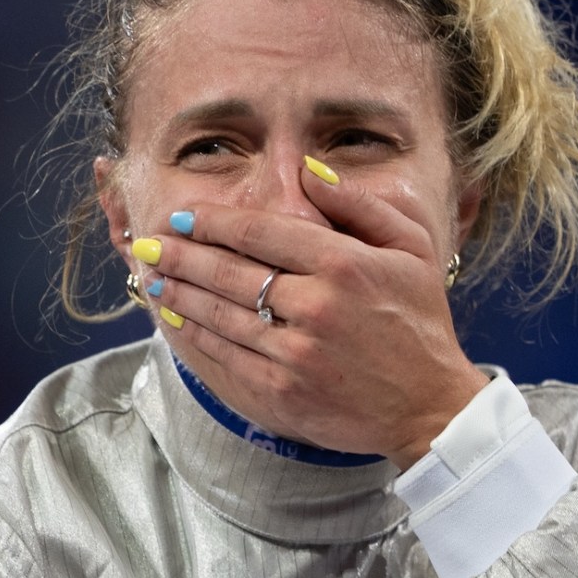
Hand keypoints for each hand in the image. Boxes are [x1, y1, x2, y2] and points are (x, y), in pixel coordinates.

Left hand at [134, 158, 485, 463]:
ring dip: (178, 295)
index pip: (259, 232)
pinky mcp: (281, 392)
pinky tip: (175, 321)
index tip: (183, 216)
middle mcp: (314, 306)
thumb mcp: (411, 247)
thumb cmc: (420, 321)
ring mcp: (294, 353)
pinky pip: (224, 357)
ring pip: (219, 315)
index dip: (213, 222)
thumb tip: (308, 172)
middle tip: (148, 245)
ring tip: (152, 279)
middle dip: (180, 256)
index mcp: (343, 264)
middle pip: (228, 272)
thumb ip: (359, 204)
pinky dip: (193, 337)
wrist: (429, 406)